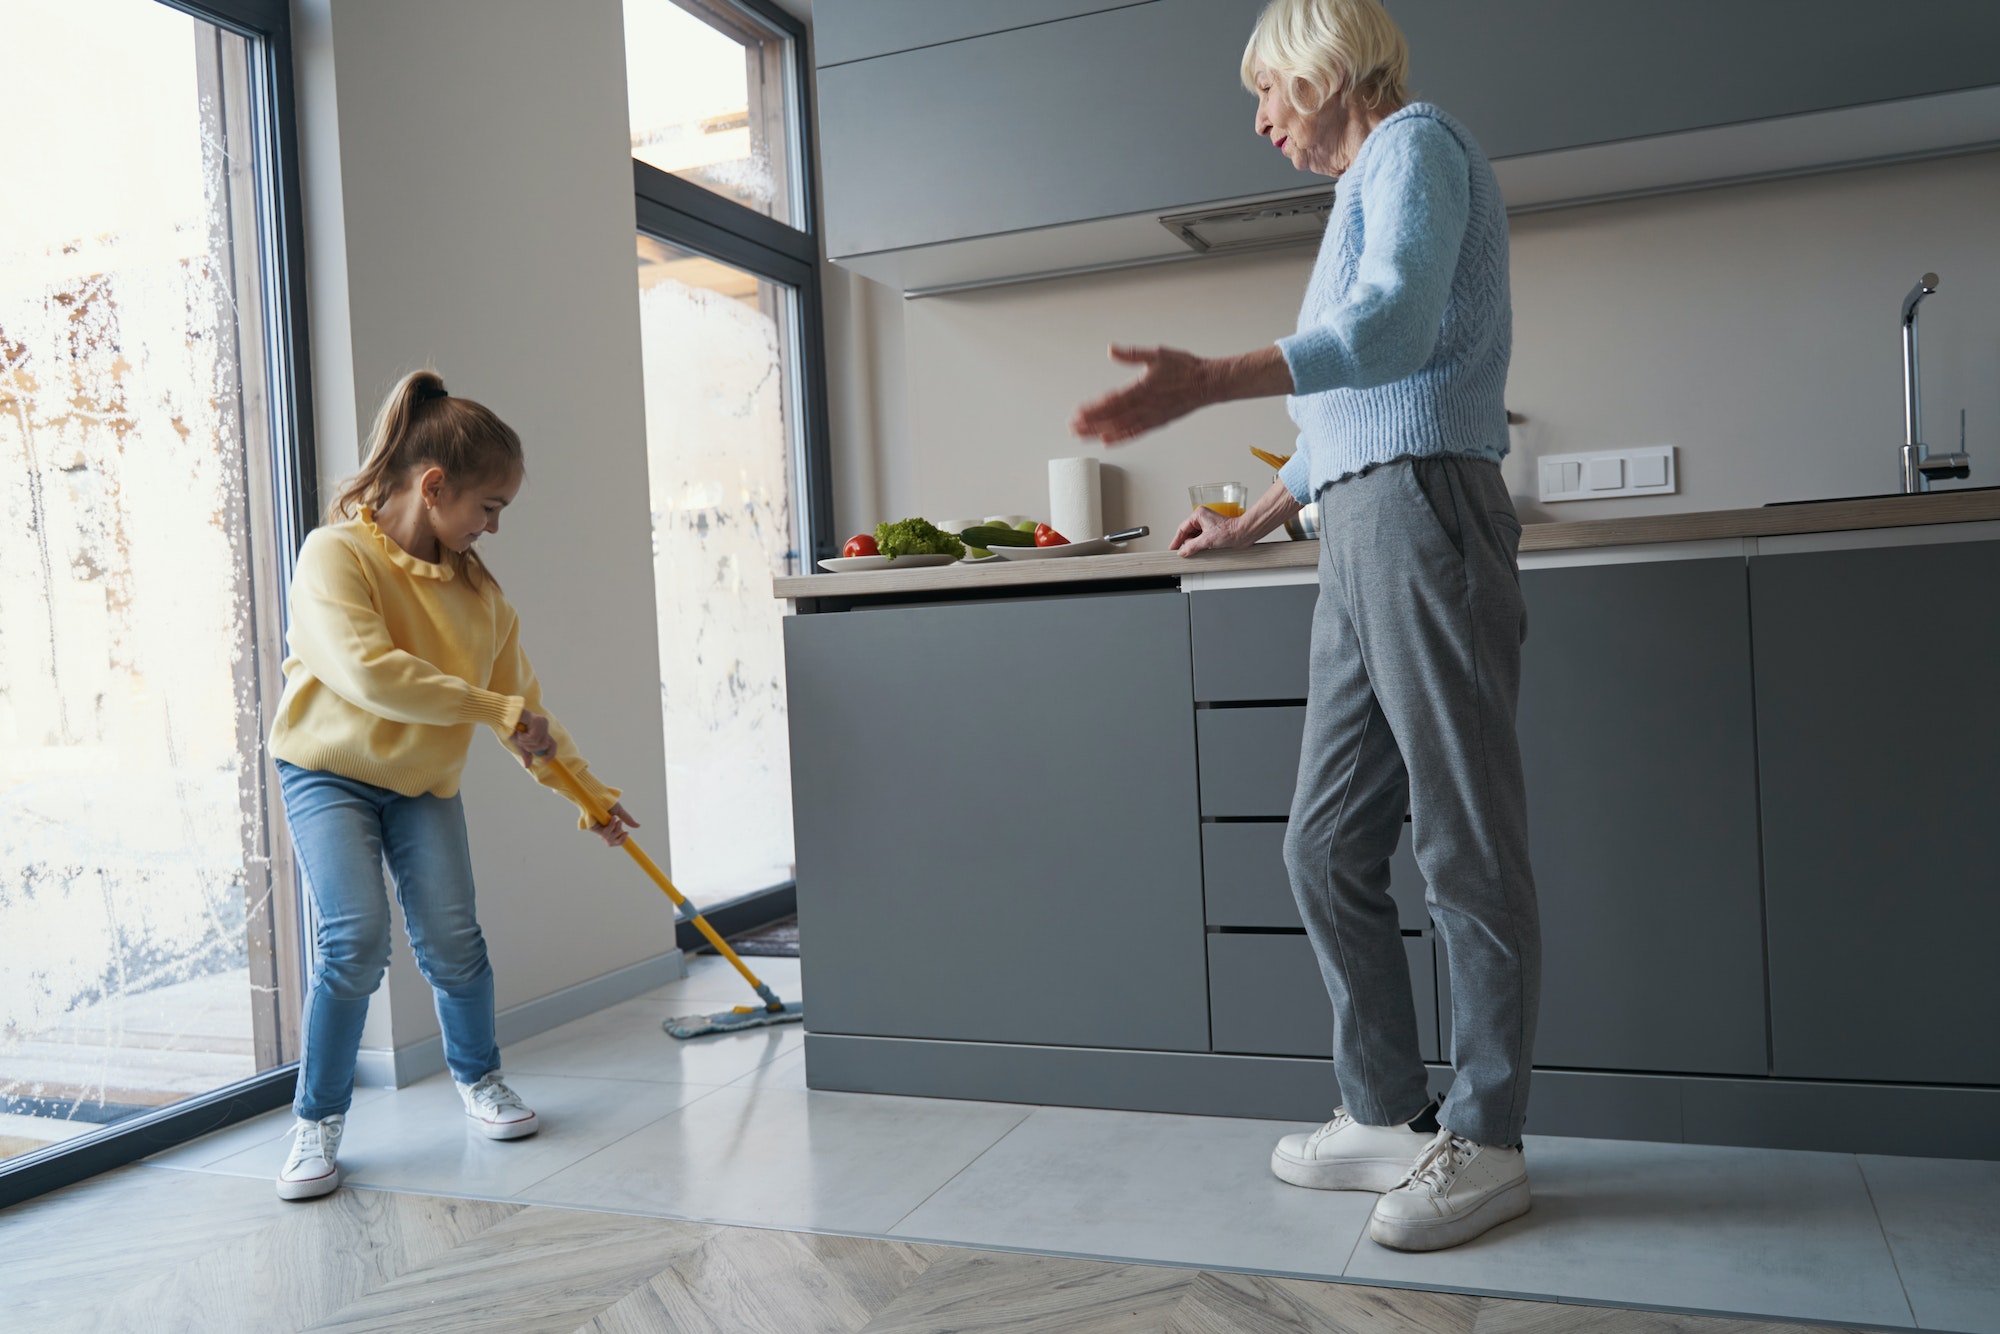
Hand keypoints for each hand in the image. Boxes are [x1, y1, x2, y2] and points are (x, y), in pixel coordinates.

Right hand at [512, 710, 553, 767]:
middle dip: (532, 748)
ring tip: (519, 735)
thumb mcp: (520, 743)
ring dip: (526, 742)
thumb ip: (526, 753)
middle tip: (522, 743)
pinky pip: (533, 737)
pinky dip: (524, 738)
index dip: (551, 754)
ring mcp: (542, 721)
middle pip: (545, 745)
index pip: (553, 744)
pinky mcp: (537, 719)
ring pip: (539, 742)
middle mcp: (544, 725)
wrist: (502, 716)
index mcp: (542, 730)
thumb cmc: (510, 728)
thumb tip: (527, 766)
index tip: (544, 762)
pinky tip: (519, 731)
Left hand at [589, 802, 639, 847]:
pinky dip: (611, 826)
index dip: (621, 840)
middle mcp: (603, 830)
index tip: (627, 833)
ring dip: (617, 830)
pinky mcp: (593, 828)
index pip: (615, 840)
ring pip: (609, 839)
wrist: (599, 795)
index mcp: (609, 828)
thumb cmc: (607, 802)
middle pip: (612, 843)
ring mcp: (598, 830)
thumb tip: (639, 826)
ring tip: (618, 820)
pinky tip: (614, 818)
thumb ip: (628, 820)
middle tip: (625, 832)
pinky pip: (605, 833)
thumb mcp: (620, 812)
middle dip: (620, 839)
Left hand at [1070, 345, 1216, 444]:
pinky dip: (1120, 438)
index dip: (1092, 409)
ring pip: (1120, 428)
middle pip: (1111, 418)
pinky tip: (1107, 442)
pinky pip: (1135, 433)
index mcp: (1142, 388)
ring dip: (1099, 433)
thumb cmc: (1185, 368)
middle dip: (1090, 424)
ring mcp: (1151, 417)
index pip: (1111, 401)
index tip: (1077, 413)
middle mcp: (1145, 406)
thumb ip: (1132, 354)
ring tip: (1082, 436)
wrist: (1208, 383)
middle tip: (1072, 428)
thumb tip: (1112, 350)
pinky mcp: (1158, 422)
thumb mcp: (1157, 354)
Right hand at [1170, 506, 1258, 556]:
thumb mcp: (1207, 540)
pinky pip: (1200, 539)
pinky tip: (1201, 551)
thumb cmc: (1230, 531)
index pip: (1182, 528)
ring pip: (1194, 537)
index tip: (1172, 548)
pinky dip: (1199, 546)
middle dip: (1187, 543)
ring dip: (1194, 545)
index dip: (1176, 540)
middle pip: (1187, 533)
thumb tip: (1182, 551)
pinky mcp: (1212, 531)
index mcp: (1198, 514)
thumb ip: (1192, 547)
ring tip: (1197, 551)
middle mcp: (1202, 518)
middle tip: (1185, 553)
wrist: (1243, 534)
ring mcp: (1207, 525)